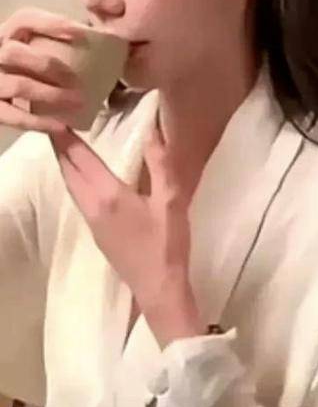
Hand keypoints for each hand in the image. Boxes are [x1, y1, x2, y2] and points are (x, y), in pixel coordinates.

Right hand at [0, 8, 87, 133]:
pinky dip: (38, 122)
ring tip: (77, 102)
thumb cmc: (29, 71)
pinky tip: (61, 126)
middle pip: (14, 52)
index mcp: (7, 35)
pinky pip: (11, 116)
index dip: (51, 23)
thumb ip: (59, 45)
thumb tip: (105, 40)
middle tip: (78, 81)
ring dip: (50, 95)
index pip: (24, 19)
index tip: (81, 33)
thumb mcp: (34, 51)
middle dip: (49, 66)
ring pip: (17, 85)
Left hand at [50, 120, 204, 344]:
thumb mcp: (172, 202)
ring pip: (70, 185)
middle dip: (60, 147)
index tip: (59, 118)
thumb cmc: (167, 245)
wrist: (158, 287)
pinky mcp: (96, 233)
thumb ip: (161, 166)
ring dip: (64, 164)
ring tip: (64, 146)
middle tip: (55, 126)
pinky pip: (77, 197)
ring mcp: (91, 221)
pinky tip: (80, 178)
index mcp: (109, 195)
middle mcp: (93, 206)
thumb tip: (153, 133)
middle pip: (68, 171)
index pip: (81, 158)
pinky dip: (73, 179)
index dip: (68, 137)